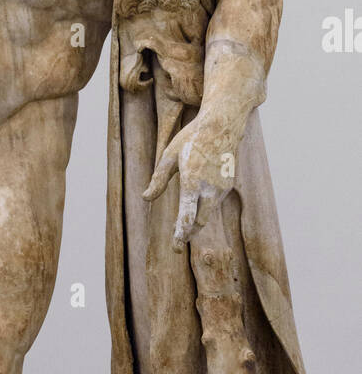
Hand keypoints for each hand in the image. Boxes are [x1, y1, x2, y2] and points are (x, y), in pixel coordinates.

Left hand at [142, 112, 237, 250]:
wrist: (222, 126)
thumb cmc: (192, 139)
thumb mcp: (169, 155)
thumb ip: (158, 179)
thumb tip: (146, 198)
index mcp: (192, 180)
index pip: (187, 214)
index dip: (181, 233)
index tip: (176, 247)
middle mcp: (210, 187)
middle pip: (200, 222)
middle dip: (188, 233)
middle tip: (176, 243)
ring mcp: (221, 188)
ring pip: (208, 214)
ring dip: (196, 224)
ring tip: (182, 228)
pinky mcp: (227, 186)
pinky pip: (213, 204)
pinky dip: (203, 210)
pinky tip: (195, 209)